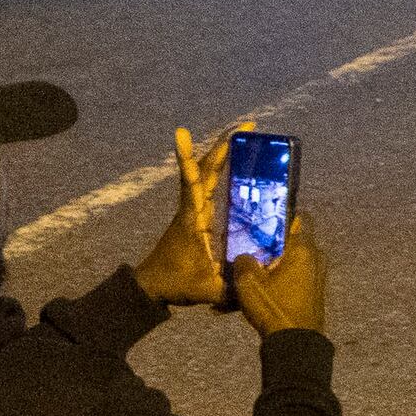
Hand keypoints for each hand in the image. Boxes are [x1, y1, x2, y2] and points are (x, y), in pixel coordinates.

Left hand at [130, 127, 230, 308]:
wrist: (152, 287)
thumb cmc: (176, 283)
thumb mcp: (207, 289)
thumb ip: (233, 288)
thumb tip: (263, 280)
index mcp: (192, 219)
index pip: (191, 183)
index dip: (188, 159)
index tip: (181, 133)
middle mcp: (193, 209)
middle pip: (206, 170)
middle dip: (223, 146)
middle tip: (246, 126)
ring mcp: (195, 211)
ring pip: (209, 175)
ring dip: (224, 155)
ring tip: (244, 137)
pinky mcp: (199, 217)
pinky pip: (212, 188)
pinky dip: (223, 172)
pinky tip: (238, 166)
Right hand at [231, 217, 328, 338]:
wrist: (295, 342)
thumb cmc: (273, 306)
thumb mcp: (248, 282)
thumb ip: (244, 260)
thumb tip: (244, 254)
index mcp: (305, 249)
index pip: (300, 217)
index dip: (281, 214)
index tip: (262, 217)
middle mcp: (316, 257)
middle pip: (292, 240)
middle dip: (272, 241)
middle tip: (249, 243)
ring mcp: (318, 274)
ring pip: (292, 259)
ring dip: (272, 262)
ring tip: (248, 269)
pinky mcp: (314, 290)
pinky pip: (295, 276)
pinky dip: (278, 278)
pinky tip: (257, 288)